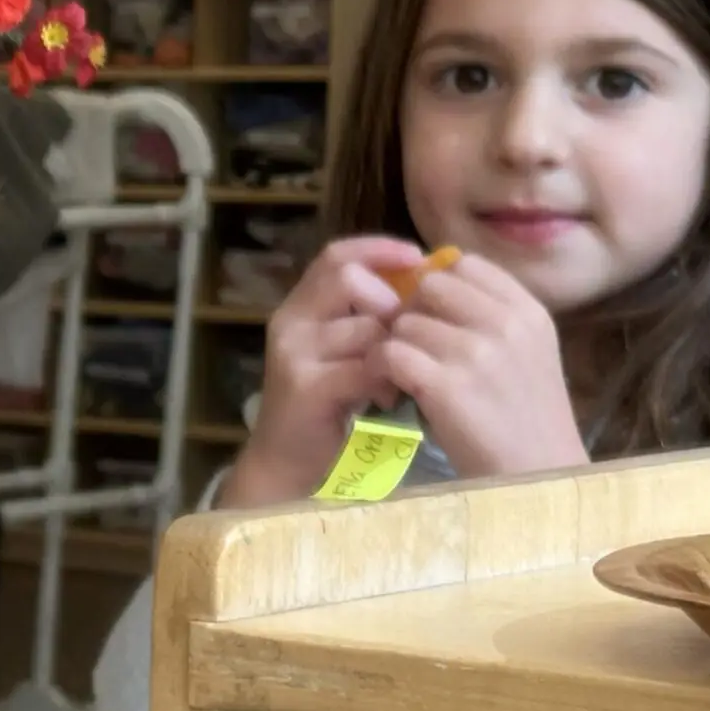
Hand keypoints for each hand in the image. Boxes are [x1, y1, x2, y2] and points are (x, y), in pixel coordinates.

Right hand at [224, 236, 431, 508]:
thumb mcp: (343, 352)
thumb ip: (367, 319)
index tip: (416, 256)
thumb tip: (423, 287)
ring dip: (394, 349)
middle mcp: (290, 322)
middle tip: (407, 332)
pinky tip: (388, 398)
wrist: (286, 461)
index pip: (336, 255)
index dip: (377, 248)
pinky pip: (364, 367)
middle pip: (348, 277)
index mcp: (299, 307)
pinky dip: (385, 380)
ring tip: (400, 376)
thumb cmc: (325, 405)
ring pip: (364, 326)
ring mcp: (293, 353)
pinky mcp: (306, 386)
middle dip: (390, 300)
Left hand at [377, 253, 587, 477]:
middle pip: (430, 286)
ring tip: (403, 375)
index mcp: (529, 312)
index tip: (432, 315)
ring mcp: (477, 353)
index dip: (438, 285)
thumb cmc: (525, 418)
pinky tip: (392, 389)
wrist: (537, 474)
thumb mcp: (527, 354)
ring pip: (405, 321)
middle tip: (412, 345)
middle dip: (412, 312)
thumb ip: (489, 317)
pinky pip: (390, 352)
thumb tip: (429, 282)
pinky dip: (380, 369)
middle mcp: (507, 324)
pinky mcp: (447, 385)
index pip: (465, 264)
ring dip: (394, 345)